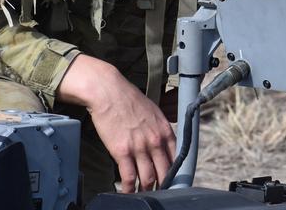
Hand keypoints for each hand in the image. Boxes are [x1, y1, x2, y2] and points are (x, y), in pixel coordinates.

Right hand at [58, 54, 176, 192]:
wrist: (109, 92)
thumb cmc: (129, 99)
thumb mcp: (154, 112)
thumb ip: (160, 129)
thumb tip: (161, 143)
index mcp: (165, 130)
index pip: (176, 158)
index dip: (174, 172)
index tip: (172, 180)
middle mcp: (155, 141)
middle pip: (164, 171)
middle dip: (163, 184)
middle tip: (160, 190)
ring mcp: (139, 147)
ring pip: (148, 178)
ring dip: (147, 189)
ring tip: (144, 193)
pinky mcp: (122, 152)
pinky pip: (129, 177)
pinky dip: (129, 188)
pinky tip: (127, 192)